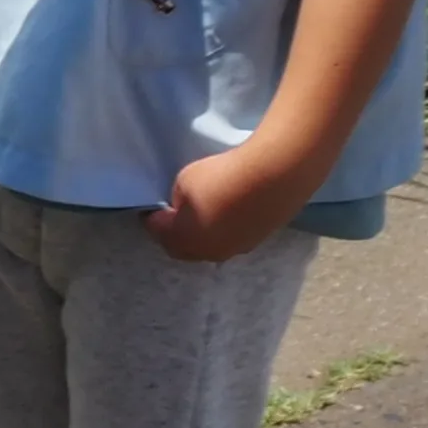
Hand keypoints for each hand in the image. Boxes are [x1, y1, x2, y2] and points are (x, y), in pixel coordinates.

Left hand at [151, 137, 315, 263]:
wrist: (274, 175)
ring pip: (210, 247)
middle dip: (174, 233)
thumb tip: (184, 209)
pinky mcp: (259, 239)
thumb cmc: (221, 176)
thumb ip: (177, 200)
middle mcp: (209, 253)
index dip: (152, 218)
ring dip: (202, 234)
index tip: (152, 207)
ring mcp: (237, 249)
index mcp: (183, 240)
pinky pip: (232, 240)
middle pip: (182, 247)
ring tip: (203, 214)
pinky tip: (228, 213)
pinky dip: (224, 230)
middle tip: (173, 215)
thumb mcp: (183, 181)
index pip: (156, 231)